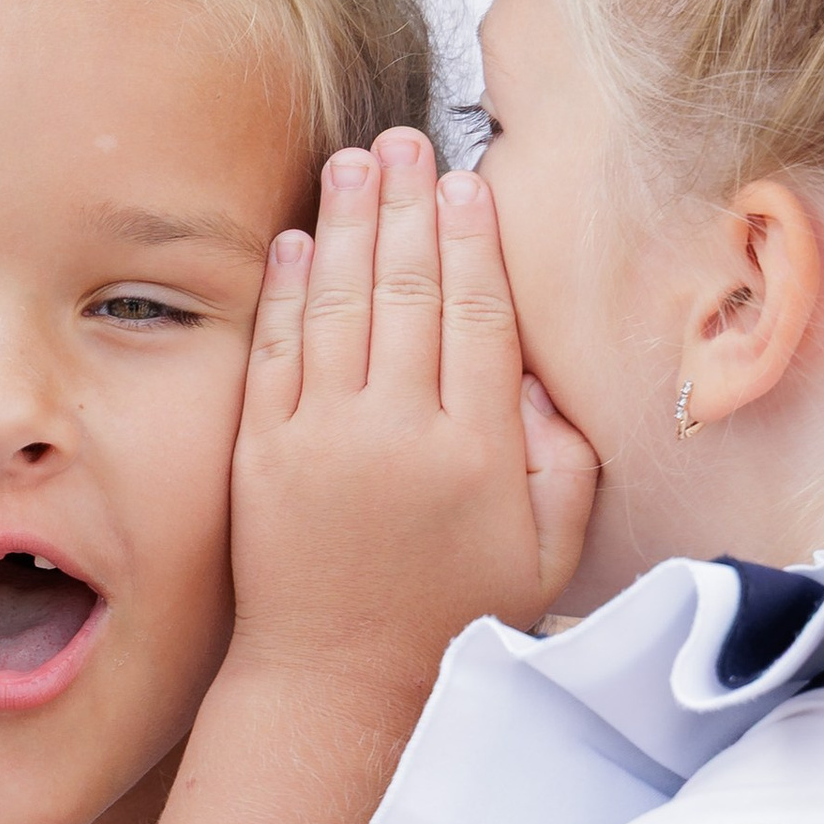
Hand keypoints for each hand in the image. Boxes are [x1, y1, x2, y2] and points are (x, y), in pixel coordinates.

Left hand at [229, 129, 596, 720]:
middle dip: (407, 206)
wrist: (337, 683)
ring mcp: (319, 438)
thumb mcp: (546, 553)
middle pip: (405, 291)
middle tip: (407, 141)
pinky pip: (275, 351)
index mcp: (475, 453)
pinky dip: (285, 289)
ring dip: (345, 224)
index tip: (468, 184)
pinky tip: (294, 240)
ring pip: (336, 304)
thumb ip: (564, 459)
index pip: (477, 318)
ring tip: (355, 161)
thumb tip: (544, 370)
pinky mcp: (260, 452)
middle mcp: (395, 434)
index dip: (472, 242)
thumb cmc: (452, 618)